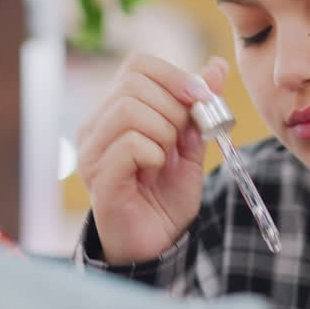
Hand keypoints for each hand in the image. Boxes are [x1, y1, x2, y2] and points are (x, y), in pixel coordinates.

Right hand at [77, 52, 228, 263]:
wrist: (157, 243)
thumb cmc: (167, 194)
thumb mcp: (193, 144)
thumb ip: (200, 107)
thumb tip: (217, 65)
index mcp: (116, 110)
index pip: (137, 65)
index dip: (174, 76)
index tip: (200, 100)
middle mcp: (96, 126)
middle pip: (134, 84)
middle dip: (174, 109)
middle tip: (179, 141)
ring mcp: (92, 151)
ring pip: (130, 110)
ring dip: (164, 134)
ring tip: (164, 160)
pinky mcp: (99, 177)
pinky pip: (130, 144)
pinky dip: (154, 155)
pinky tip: (153, 173)